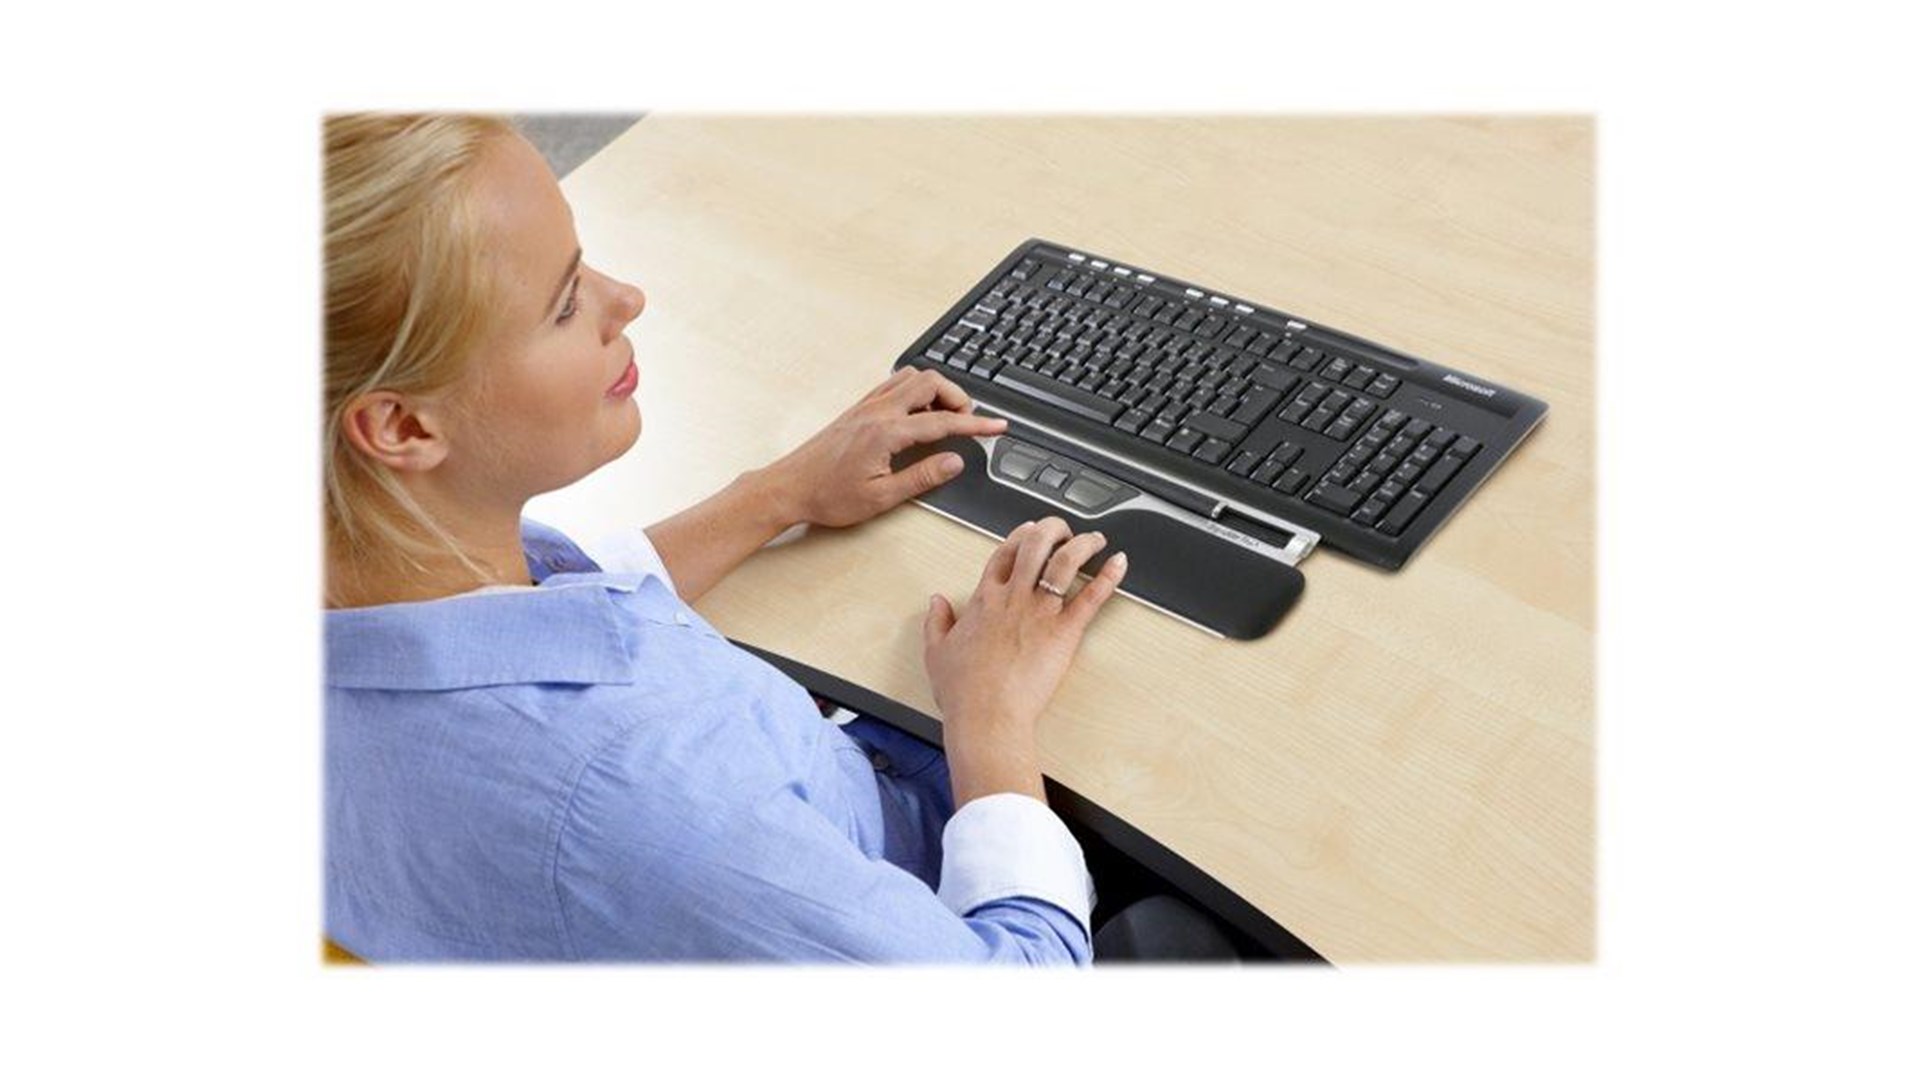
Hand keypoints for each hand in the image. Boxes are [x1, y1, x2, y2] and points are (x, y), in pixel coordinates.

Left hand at [766, 368, 1007, 528]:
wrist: (789, 487)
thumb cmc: (828, 495)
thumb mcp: (881, 497)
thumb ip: (922, 476)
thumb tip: (954, 462)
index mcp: (886, 432)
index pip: (942, 421)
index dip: (976, 425)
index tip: (997, 427)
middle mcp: (877, 411)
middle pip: (930, 383)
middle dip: (958, 398)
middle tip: (969, 423)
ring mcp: (866, 406)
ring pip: (912, 378)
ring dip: (936, 391)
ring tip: (946, 418)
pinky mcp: (858, 409)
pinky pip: (894, 385)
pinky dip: (915, 391)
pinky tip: (918, 413)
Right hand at [921, 517, 1128, 737]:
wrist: (987, 714)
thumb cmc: (964, 690)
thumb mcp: (936, 652)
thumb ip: (936, 622)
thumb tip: (936, 603)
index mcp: (985, 599)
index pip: (1004, 553)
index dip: (1019, 536)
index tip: (1029, 530)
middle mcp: (1013, 597)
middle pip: (1035, 545)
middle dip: (1053, 529)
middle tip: (1064, 529)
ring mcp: (1040, 612)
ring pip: (1065, 562)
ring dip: (1083, 544)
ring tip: (1094, 539)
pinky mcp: (1064, 631)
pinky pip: (1092, 597)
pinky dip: (1109, 576)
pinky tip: (1119, 563)